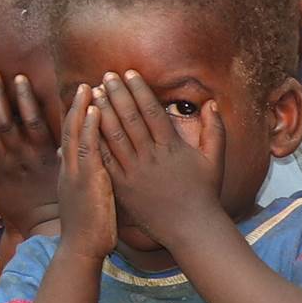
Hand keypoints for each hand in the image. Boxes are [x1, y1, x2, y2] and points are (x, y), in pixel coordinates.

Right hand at [56, 85, 120, 262]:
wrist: (81, 251)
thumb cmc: (89, 232)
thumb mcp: (86, 203)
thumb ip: (89, 185)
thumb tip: (96, 175)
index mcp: (69, 175)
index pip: (70, 140)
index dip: (74, 119)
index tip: (81, 102)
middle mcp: (69, 170)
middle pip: (69, 131)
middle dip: (75, 107)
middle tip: (84, 85)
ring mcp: (76, 173)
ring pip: (76, 134)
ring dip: (82, 108)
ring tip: (89, 87)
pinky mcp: (87, 179)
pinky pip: (88, 147)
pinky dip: (91, 126)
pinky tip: (96, 108)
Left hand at [92, 71, 232, 248]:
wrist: (190, 228)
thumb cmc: (204, 193)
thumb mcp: (215, 160)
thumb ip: (215, 130)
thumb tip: (212, 103)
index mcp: (171, 147)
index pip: (151, 111)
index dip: (139, 90)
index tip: (129, 73)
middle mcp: (151, 157)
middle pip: (130, 119)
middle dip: (117, 95)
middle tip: (106, 76)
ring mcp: (135, 173)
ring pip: (114, 137)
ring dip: (102, 113)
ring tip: (93, 94)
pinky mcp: (123, 187)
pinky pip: (106, 160)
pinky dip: (96, 142)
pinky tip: (86, 127)